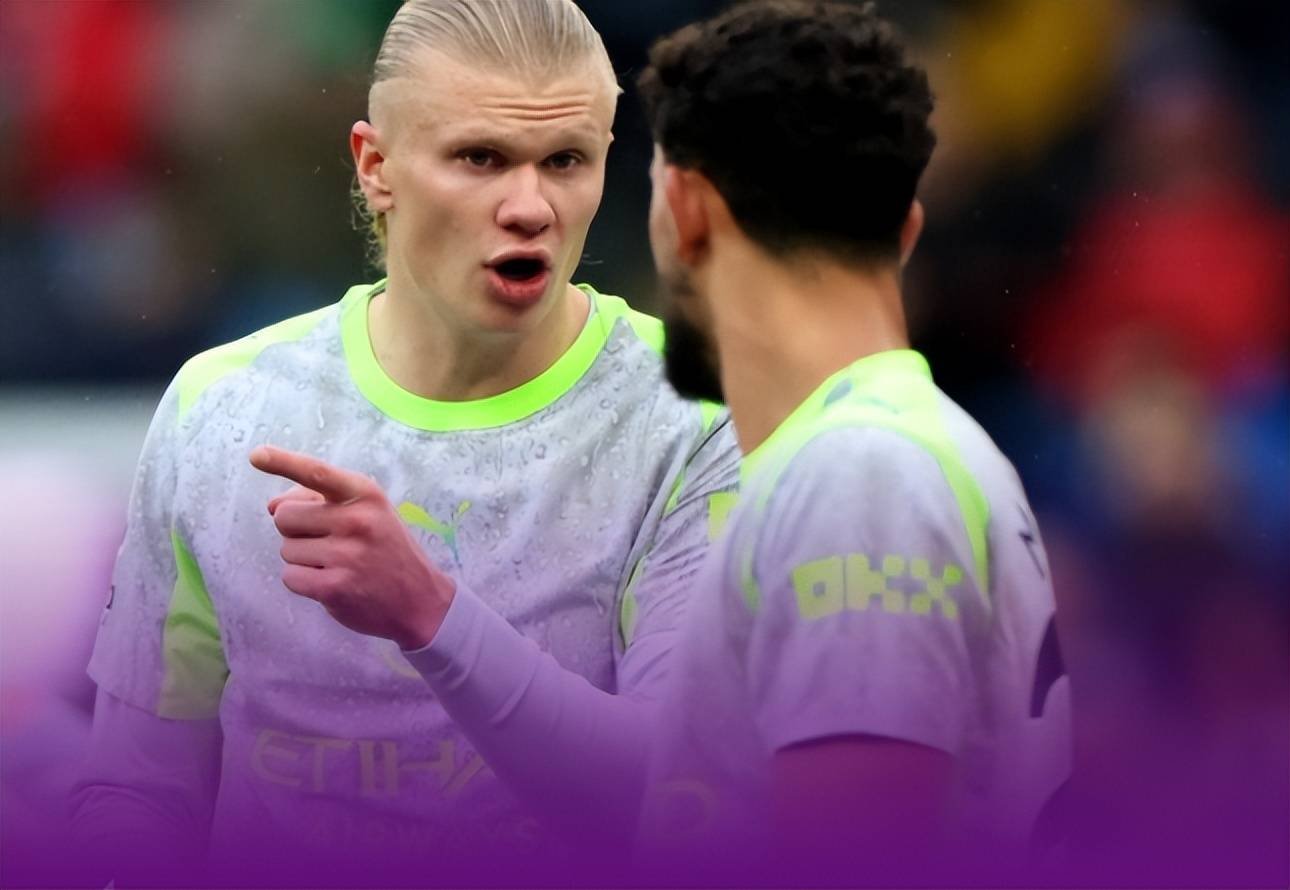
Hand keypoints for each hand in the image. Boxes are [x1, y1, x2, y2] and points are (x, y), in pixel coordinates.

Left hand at [249, 445, 454, 649]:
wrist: (420, 599)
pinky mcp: (334, 588)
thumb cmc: (387, 548)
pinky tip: (330, 582)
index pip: (317, 473)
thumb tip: (272, 507)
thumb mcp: (368, 513)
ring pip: (286, 549)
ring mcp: (345, 555)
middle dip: (295, 529)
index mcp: (366, 495)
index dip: (283, 462)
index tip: (257, 455)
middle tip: (325, 540)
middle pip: (285, 516)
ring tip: (335, 564)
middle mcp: (356, 520)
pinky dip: (303, 581)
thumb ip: (321, 501)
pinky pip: (291, 577)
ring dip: (302, 558)